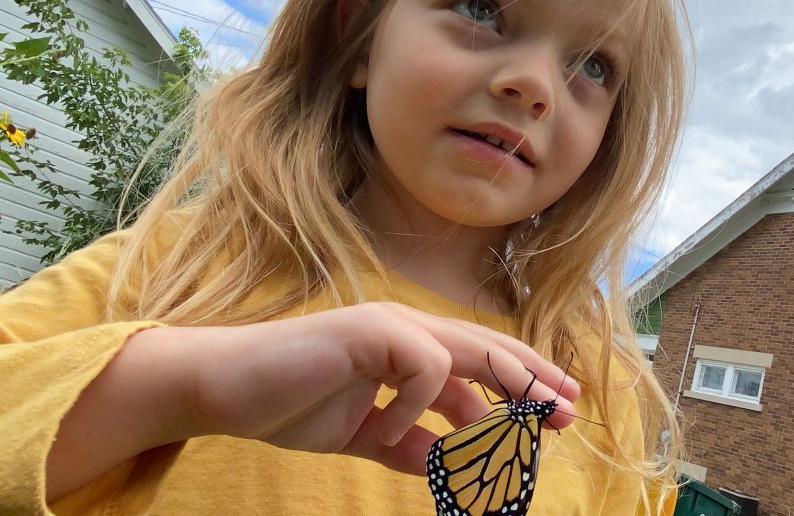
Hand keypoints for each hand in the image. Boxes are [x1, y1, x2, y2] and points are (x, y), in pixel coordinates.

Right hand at [182, 302, 579, 474]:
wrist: (224, 389)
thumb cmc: (291, 403)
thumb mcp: (365, 436)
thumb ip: (410, 448)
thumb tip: (452, 468)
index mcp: (410, 348)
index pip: (482, 364)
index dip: (522, 387)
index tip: (554, 414)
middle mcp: (407, 328)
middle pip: (491, 350)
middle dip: (534, 382)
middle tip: (568, 413)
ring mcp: (388, 325)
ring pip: (471, 350)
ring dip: (502, 393)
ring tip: (521, 434)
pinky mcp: (368, 331)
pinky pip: (423, 368)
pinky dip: (415, 409)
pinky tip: (384, 434)